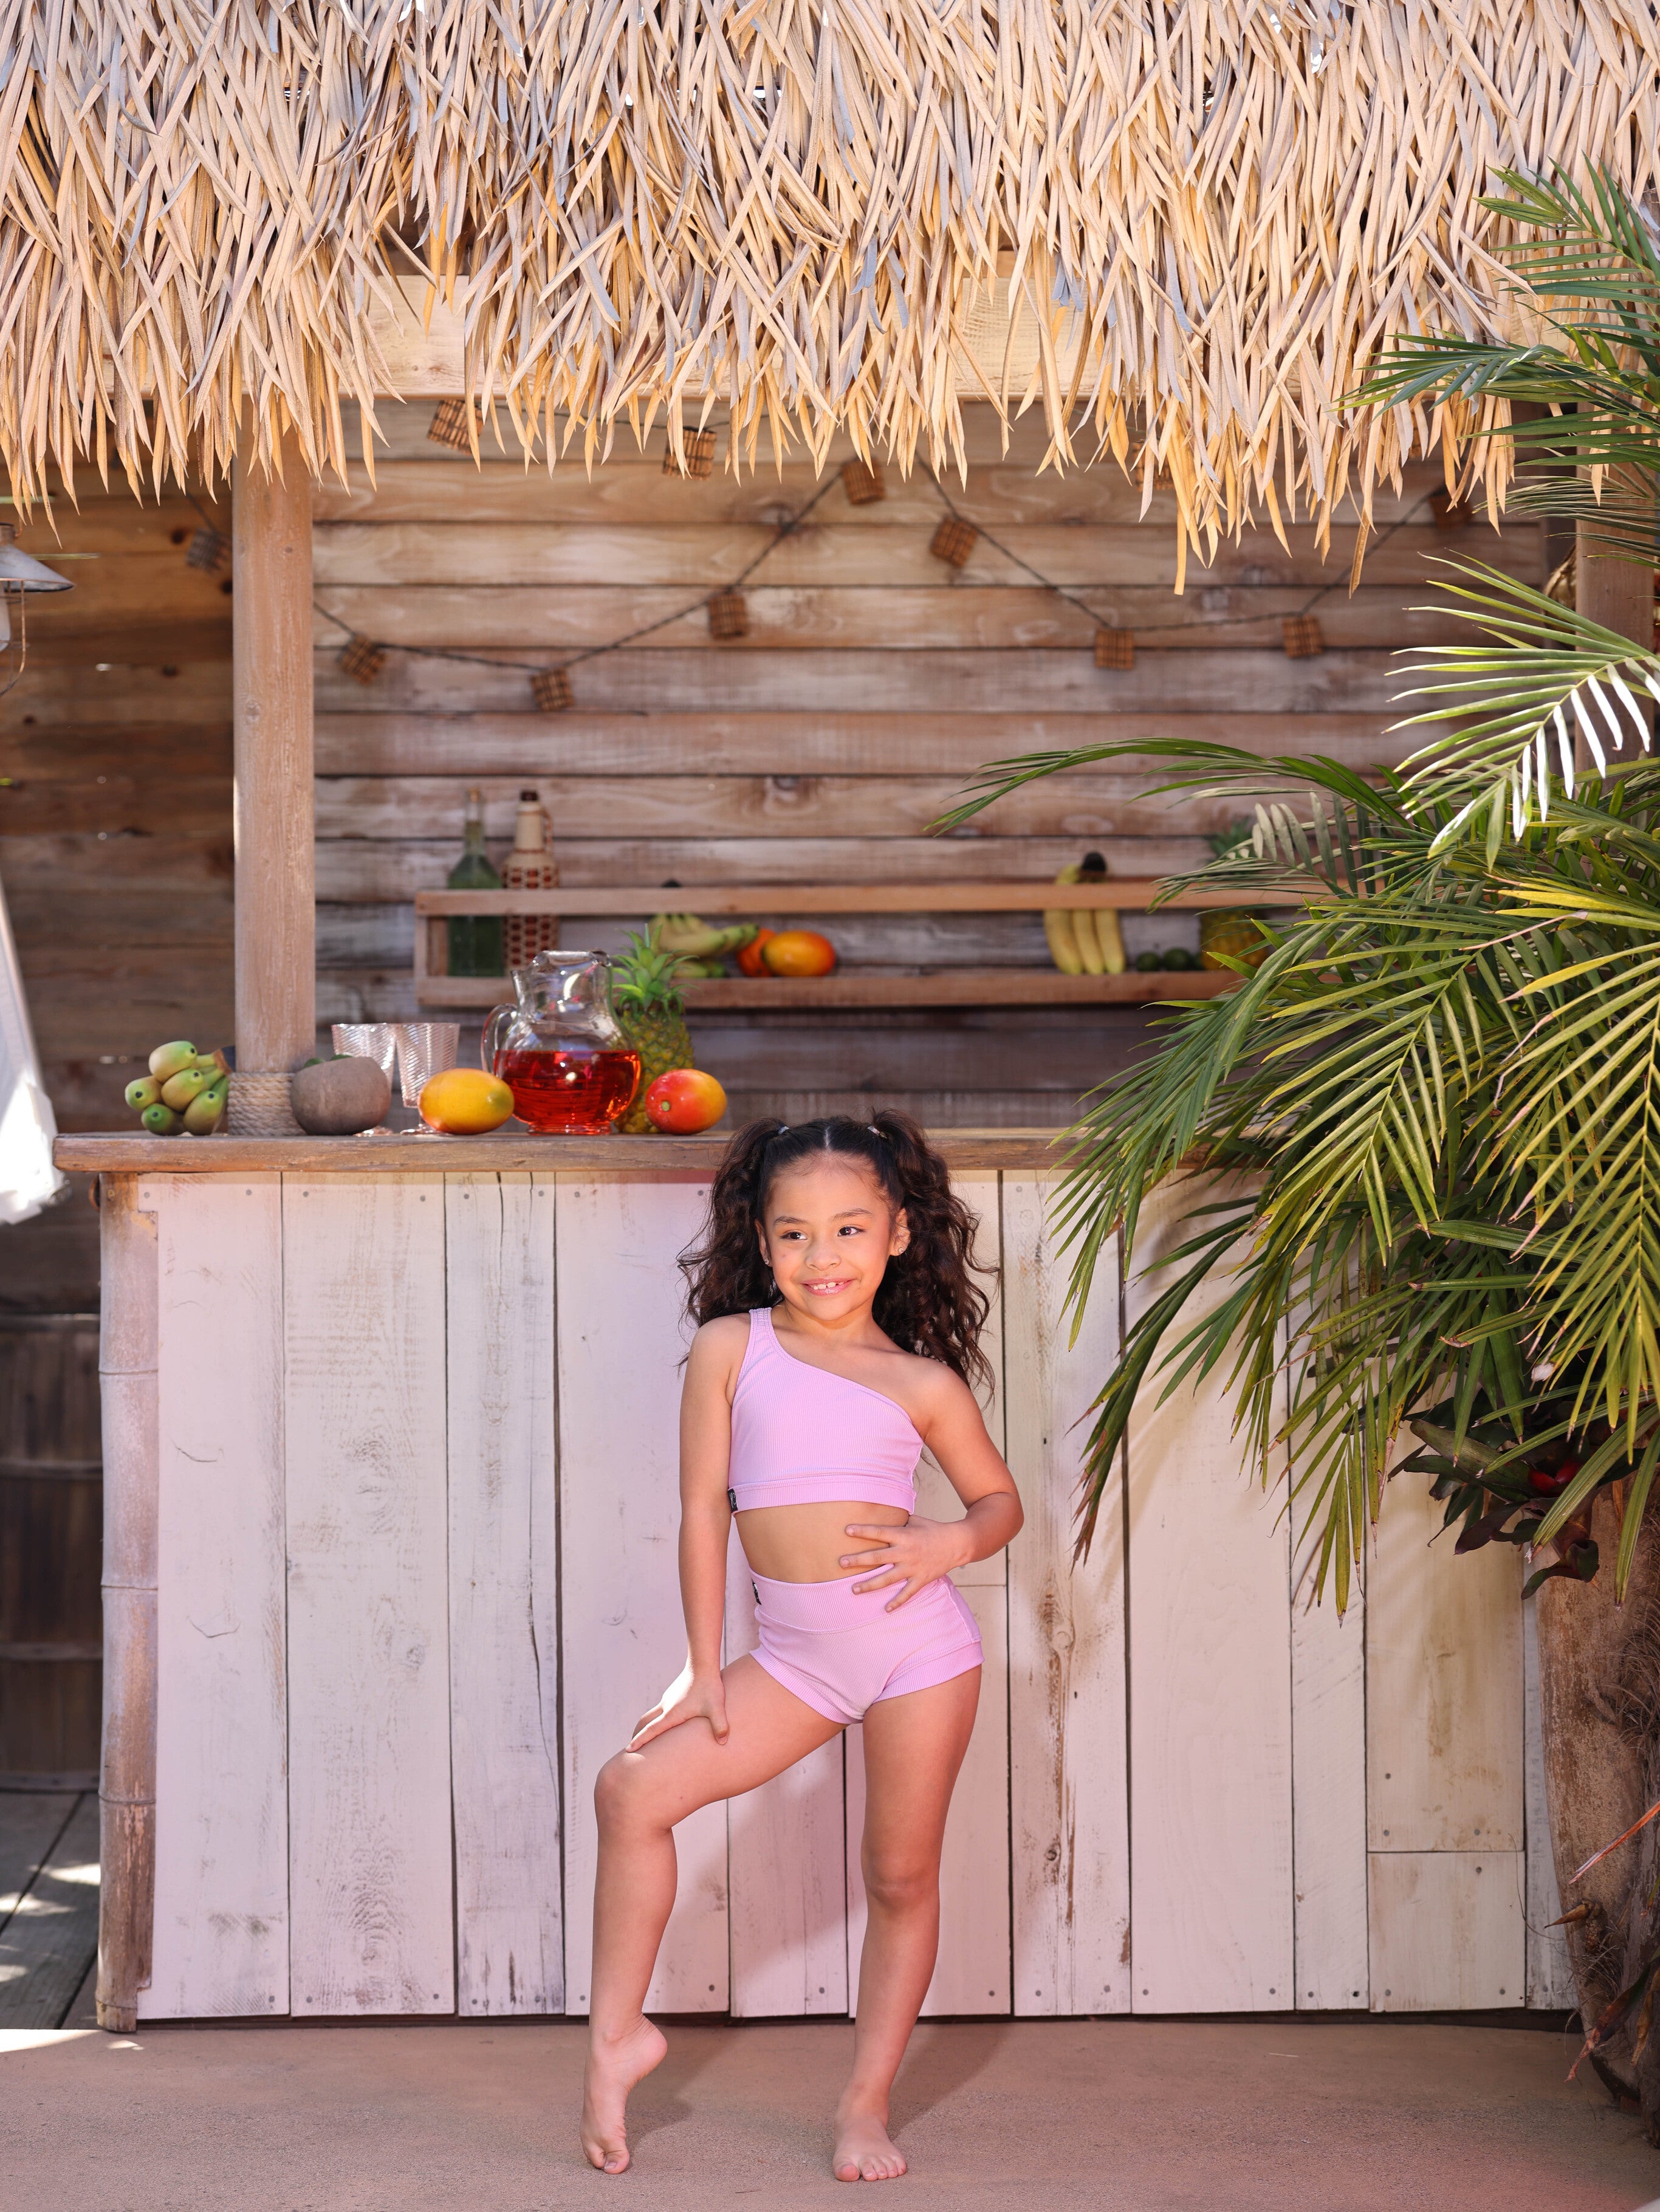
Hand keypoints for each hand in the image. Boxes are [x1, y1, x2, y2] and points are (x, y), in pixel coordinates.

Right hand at [628, 1660, 728, 1749]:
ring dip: (646, 1725)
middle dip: (638, 1734)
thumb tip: (723, 1742)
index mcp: (672, 1713)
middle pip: (645, 1722)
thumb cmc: (709, 1686)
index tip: (628, 1750)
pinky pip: (661, 1709)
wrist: (703, 1663)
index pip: (651, 1730)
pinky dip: (657, 1718)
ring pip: (653, 1714)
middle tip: (632, 1748)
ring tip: (648, 1737)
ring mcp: (668, 1699)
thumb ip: (720, 1726)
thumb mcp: (716, 1708)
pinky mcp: (673, 1694)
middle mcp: (666, 1706)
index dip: (640, 1741)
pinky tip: (666, 1721)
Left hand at [840, 1516, 970, 1609]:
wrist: (957, 1543)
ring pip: (887, 1578)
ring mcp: (913, 1568)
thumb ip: (898, 1520)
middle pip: (878, 1557)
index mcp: (904, 1535)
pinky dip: (897, 1602)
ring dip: (870, 1584)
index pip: (880, 1532)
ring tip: (853, 1589)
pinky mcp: (921, 1579)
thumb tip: (882, 1513)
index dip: (864, 1531)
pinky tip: (886, 1609)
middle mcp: (906, 1552)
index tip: (847, 1530)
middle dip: (858, 1560)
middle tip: (841, 1563)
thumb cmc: (933, 1529)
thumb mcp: (915, 1520)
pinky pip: (907, 1593)